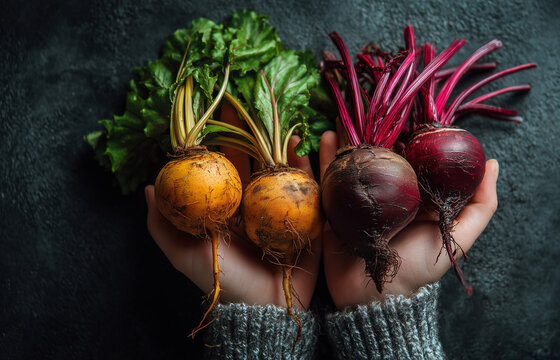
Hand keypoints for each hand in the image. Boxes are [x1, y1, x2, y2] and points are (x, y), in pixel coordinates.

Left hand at [145, 104, 321, 309]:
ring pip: (281, 168)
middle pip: (253, 159)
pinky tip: (302, 146)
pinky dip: (306, 166)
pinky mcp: (307, 218)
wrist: (265, 309)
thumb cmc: (223, 283)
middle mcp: (254, 202)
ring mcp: (281, 207)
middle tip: (252, 98)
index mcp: (228, 206)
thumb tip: (148, 186)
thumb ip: (163, 225)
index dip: (220, 138)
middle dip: (253, 129)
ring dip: (281, 142)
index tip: (216, 110)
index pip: (223, 164)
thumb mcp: (185, 256)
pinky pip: (308, 187)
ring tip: (280, 118)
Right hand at [318, 130, 498, 309]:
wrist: (376, 297)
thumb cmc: (419, 268)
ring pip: (356, 161)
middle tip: (375, 108)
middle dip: (379, 130)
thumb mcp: (458, 239)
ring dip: (350, 137)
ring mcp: (362, 198)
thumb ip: (480, 206)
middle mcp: (389, 192)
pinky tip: (327, 136)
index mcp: (417, 195)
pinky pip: (330, 178)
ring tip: (348, 116)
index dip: (416, 135)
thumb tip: (493, 162)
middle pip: (384, 154)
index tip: (413, 113)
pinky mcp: (337, 206)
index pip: (416, 157)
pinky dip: (327, 157)